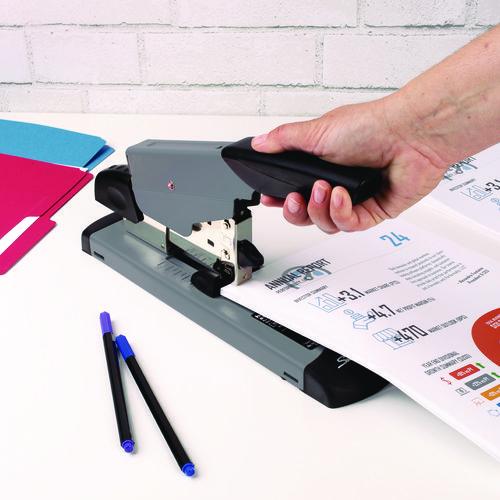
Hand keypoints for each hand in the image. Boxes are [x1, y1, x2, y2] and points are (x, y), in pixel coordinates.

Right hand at [251, 95, 449, 233]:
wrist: (410, 133)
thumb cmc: (370, 126)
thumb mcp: (317, 131)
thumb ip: (285, 140)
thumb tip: (260, 143)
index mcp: (322, 166)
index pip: (295, 191)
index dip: (281, 199)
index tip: (270, 199)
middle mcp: (337, 184)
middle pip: (307, 215)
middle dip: (296, 212)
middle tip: (293, 199)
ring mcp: (356, 199)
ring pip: (326, 223)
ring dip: (319, 209)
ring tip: (323, 189)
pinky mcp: (374, 211)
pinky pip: (350, 225)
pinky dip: (341, 212)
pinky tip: (341, 196)